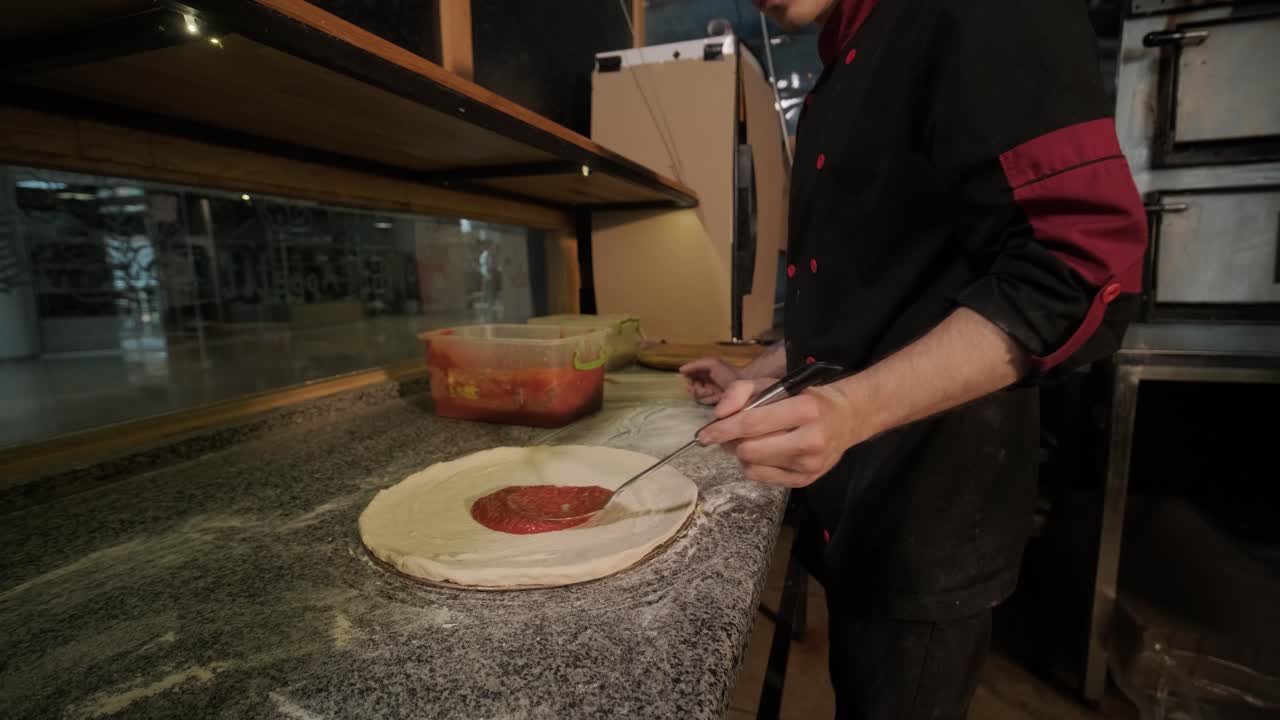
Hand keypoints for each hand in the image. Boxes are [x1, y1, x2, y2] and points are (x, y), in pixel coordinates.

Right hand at [679, 357, 742, 404]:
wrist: (742, 383)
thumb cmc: (727, 372)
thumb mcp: (712, 363)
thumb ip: (696, 365)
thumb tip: (681, 369)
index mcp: (704, 371)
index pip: (689, 376)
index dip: (687, 379)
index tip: (688, 380)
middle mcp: (705, 381)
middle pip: (691, 386)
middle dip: (694, 388)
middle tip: (700, 388)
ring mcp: (708, 391)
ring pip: (696, 394)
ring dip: (701, 393)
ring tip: (710, 391)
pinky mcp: (712, 400)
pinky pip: (703, 400)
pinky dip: (706, 398)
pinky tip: (714, 396)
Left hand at [696, 379, 866, 487]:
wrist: (845, 418)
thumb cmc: (804, 397)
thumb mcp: (775, 383)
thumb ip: (742, 391)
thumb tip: (719, 414)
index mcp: (805, 409)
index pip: (752, 424)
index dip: (722, 429)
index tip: (703, 434)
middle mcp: (810, 439)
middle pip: (749, 449)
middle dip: (731, 442)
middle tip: (727, 434)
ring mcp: (810, 464)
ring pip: (753, 465)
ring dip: (741, 453)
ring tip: (747, 441)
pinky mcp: (806, 480)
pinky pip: (762, 477)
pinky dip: (753, 465)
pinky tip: (760, 452)